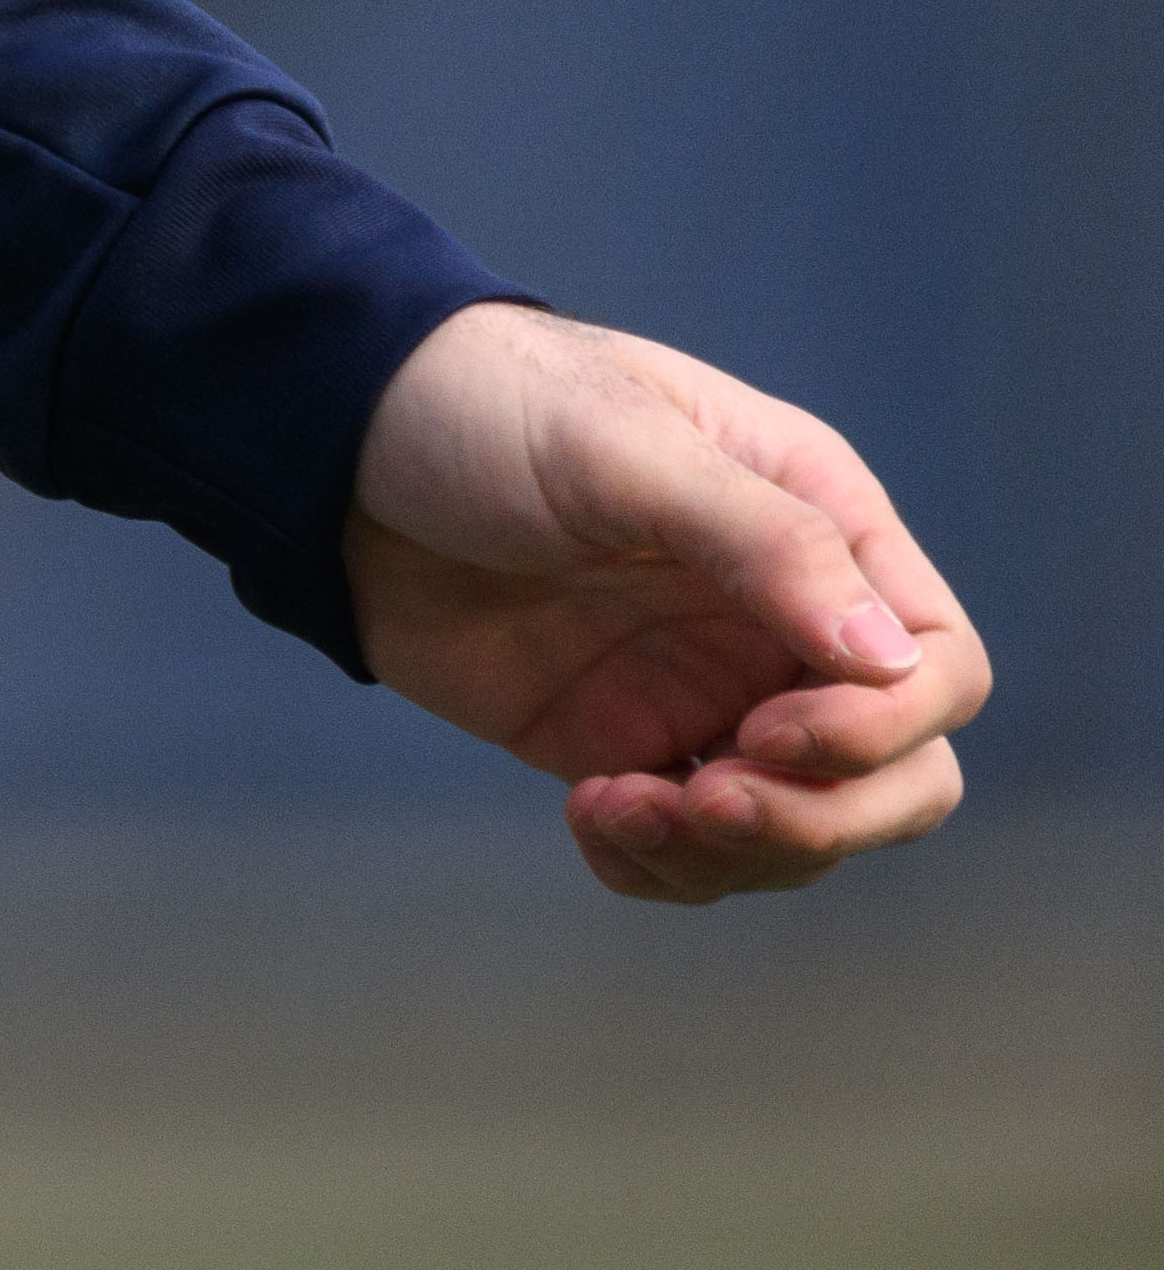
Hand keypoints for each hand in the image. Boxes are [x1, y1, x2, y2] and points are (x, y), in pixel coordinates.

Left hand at [349, 304, 982, 902]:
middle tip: (703, 802)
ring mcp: (708, 692)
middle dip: (822, 818)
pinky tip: (588, 819)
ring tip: (614, 808)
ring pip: (800, 830)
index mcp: (823, 529)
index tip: (765, 732)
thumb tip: (891, 660)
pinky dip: (661, 864)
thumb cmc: (487, 405)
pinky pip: (691, 847)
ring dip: (731, 853)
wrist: (332, 447)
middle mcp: (783, 624)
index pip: (938, 669)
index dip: (882, 730)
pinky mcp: (622, 741)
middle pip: (900, 778)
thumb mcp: (621, 448)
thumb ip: (761, 543)